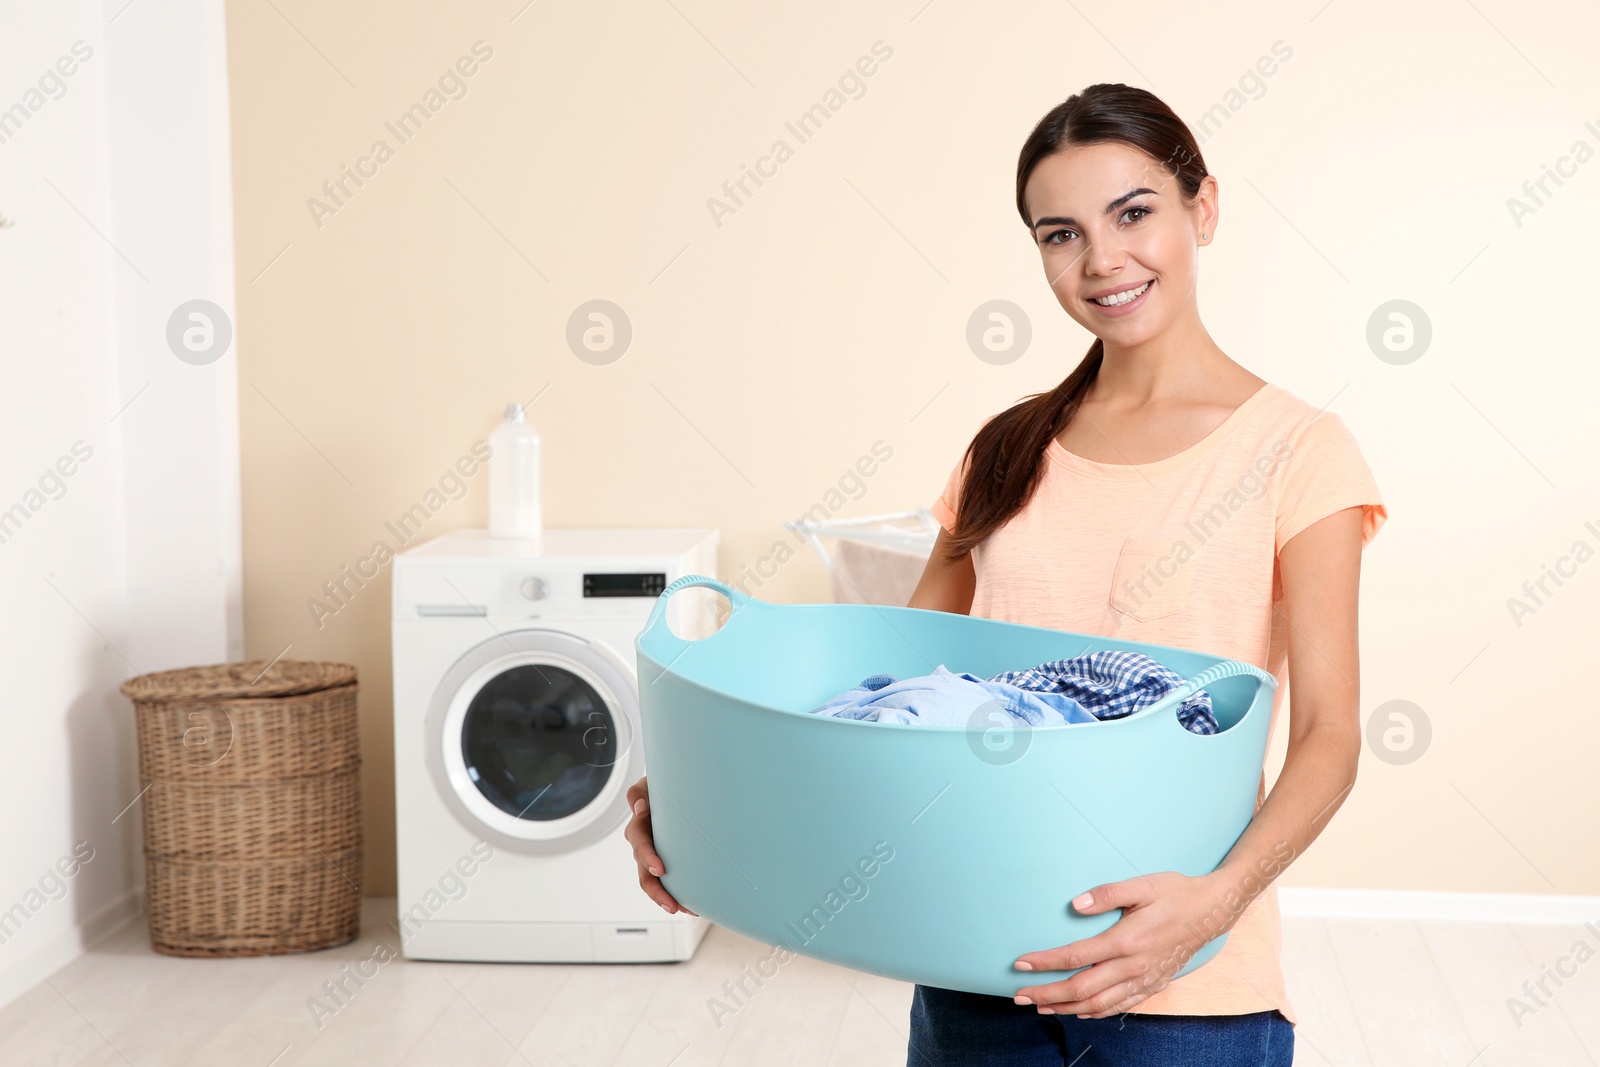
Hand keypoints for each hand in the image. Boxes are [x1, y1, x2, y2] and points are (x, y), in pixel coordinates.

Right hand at [624, 775, 697, 916]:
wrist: (675, 789)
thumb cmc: (662, 785)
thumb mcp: (649, 784)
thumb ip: (639, 792)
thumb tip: (638, 807)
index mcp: (639, 825)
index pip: (639, 843)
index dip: (647, 857)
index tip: (660, 870)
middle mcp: (645, 844)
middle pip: (644, 872)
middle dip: (657, 891)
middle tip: (672, 905)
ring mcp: (655, 855)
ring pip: (654, 882)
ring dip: (666, 898)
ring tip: (684, 910)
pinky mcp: (667, 861)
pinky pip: (669, 882)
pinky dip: (678, 894)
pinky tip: (693, 905)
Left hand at [1010, 871, 1229, 1018]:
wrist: (1212, 912)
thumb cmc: (1175, 893)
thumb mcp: (1142, 885)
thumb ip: (1107, 894)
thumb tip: (1076, 904)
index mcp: (1126, 940)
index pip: (1075, 957)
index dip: (1045, 963)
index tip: (1021, 965)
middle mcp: (1133, 966)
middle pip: (1081, 988)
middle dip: (1047, 995)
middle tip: (1019, 997)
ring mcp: (1143, 980)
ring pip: (1098, 1004)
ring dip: (1066, 1008)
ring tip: (1041, 1008)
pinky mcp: (1152, 985)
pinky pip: (1119, 1007)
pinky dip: (1096, 1012)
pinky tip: (1079, 1012)